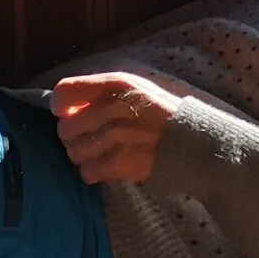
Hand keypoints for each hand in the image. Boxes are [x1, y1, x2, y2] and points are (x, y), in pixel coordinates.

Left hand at [50, 72, 187, 184]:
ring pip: (73, 152)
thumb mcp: (138, 89)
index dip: (60, 107)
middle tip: (93, 139)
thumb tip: (63, 105)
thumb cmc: (164, 116)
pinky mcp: (121, 163)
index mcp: (117, 84)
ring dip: (84, 156)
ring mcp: (117, 136)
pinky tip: (109, 167)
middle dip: (74, 137)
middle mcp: (114, 107)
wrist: (197, 145)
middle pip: (65, 128)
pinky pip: (87, 172)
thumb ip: (102, 92)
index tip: (67, 114)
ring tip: (102, 154)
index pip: (64, 92)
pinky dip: (95, 173)